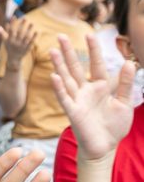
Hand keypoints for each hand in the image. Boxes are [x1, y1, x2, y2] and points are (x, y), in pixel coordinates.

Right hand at [0, 18, 36, 70]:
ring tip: (32, 23)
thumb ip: (1, 32)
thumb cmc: (9, 47)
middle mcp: (15, 43)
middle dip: (22, 25)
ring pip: (26, 37)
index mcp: (9, 40)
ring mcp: (22, 46)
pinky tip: (36, 31)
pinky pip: (31, 42)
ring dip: (29, 30)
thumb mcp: (4, 40)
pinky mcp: (27, 48)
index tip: (14, 16)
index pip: (11, 30)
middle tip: (25, 18)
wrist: (14, 59)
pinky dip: (34, 37)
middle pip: (19, 33)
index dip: (12, 23)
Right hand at [50, 33, 135, 159]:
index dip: (93, 50)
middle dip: (68, 52)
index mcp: (99, 87)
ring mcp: (77, 100)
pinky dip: (59, 87)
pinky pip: (64, 98)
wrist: (105, 147)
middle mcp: (85, 91)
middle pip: (75, 68)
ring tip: (51, 50)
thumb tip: (129, 62)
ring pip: (66, 79)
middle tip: (60, 36)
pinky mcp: (73, 112)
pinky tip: (54, 76)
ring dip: (59, 65)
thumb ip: (124, 83)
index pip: (95, 64)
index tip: (90, 34)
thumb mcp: (125, 102)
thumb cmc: (114, 126)